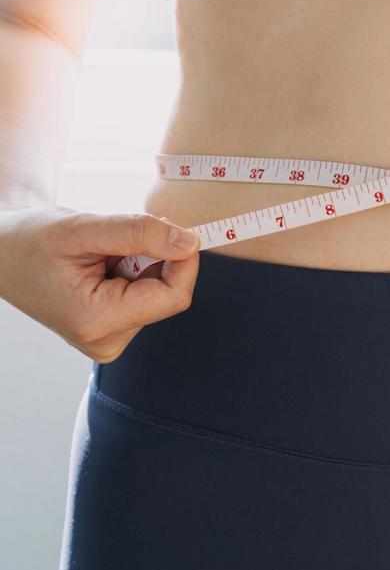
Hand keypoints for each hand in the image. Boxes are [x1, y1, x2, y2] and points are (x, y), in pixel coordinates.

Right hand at [0, 206, 200, 361]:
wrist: (0, 256)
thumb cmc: (30, 241)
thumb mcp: (82, 228)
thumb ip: (139, 233)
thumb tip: (190, 243)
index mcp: (96, 322)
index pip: (173, 296)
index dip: (184, 260)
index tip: (176, 228)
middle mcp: (106, 341)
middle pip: (168, 294)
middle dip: (156, 258)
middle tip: (119, 236)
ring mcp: (109, 339)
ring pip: (159, 293)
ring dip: (143, 263)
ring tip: (101, 253)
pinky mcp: (113, 330)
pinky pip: (146, 296)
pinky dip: (134, 272)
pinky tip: (103, 265)